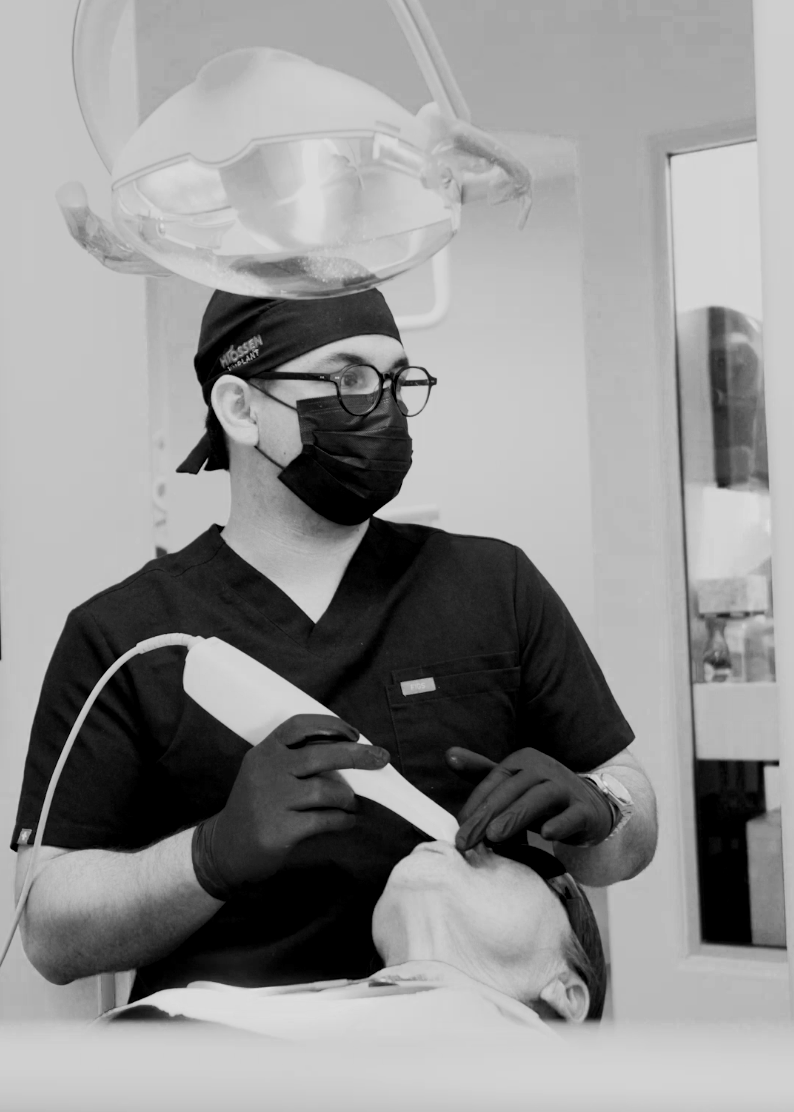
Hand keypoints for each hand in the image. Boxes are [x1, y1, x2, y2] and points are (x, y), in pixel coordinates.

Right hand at [192, 714, 389, 898]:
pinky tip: (348, 821)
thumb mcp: (264, 774)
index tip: (354, 733)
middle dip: (357, 755)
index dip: (330, 725)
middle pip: (320, 755)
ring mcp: (272, 800)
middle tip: (381, 758)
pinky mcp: (280, 830)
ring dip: (348, 797)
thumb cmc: (255, 807)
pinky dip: (343, 820)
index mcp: (265, 752)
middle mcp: (267, 771)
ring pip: (326, 790)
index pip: (298, 726)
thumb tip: (347, 754)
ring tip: (352, 804)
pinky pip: (324, 820)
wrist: (224, 849)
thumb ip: (294, 762)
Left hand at [445, 746, 613, 852]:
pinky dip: (560, 823)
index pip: (493, 780)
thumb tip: (448, 755)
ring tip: (495, 837)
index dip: (474, 804)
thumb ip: (480, 771)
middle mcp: (544, 768)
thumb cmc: (541, 795)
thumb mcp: (511, 783)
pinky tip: (546, 834)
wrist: (589, 805)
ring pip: (539, 798)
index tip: (458, 828)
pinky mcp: (585, 809)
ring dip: (516, 816)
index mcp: (523, 760)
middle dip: (486, 815)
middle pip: (512, 790)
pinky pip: (572, 815)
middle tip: (466, 840)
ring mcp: (566, 787)